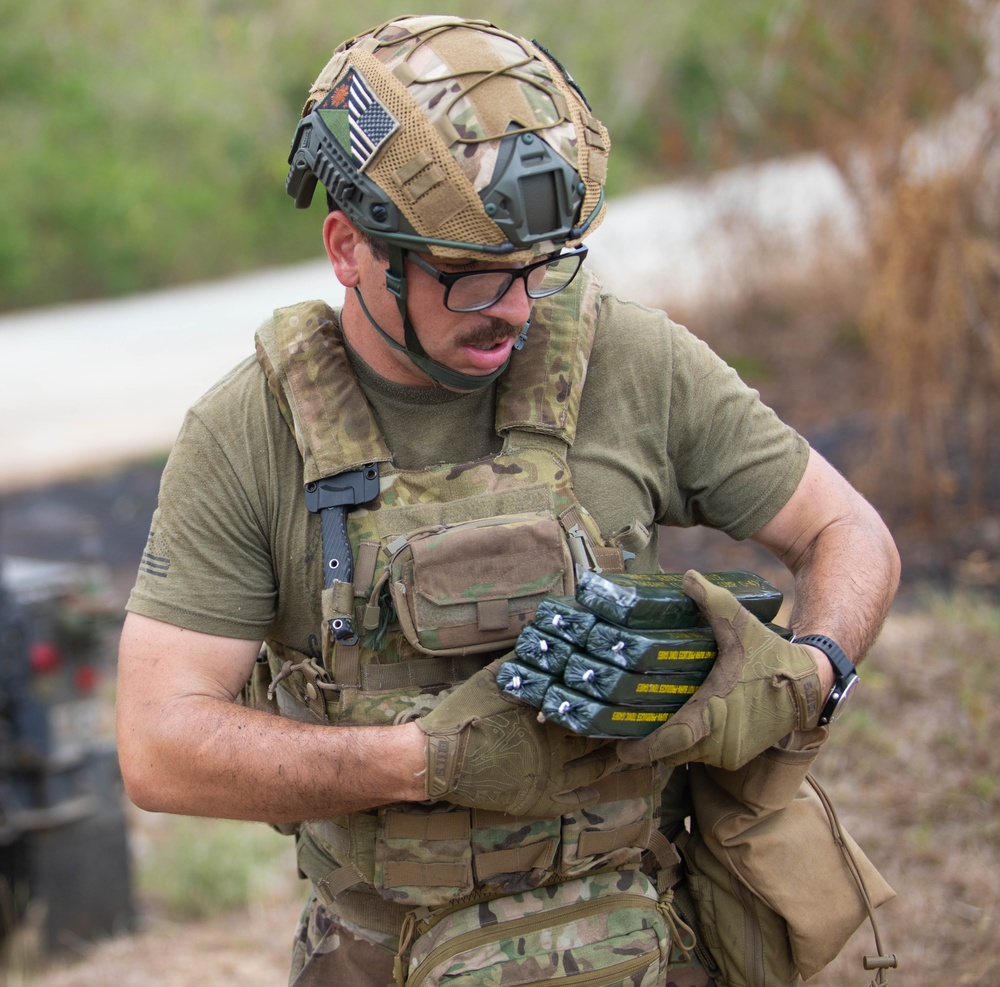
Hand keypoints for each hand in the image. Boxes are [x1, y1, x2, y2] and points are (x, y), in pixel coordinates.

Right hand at [415, 660, 616, 816]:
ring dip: (611, 762)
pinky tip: (597, 791)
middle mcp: (555, 751)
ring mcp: (548, 779)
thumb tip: (539, 637)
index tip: (626, 697)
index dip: (608, 705)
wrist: (439, 759)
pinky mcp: (535, 800)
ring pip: (593, 772)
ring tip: (627, 753)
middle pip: (598, 742)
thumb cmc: (464, 714)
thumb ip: (519, 663)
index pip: (589, 711)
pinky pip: (570, 802)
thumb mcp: (491, 679)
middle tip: (636, 725)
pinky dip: (587, 796)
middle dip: (616, 733)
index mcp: (548, 720)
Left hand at [616, 570, 821, 770]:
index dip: (642, 749)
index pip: (668, 742)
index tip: (619, 748)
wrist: (811, 684)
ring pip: (688, 755)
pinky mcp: (739, 755)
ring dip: (672, 743)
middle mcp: (719, 740)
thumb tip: (688, 576)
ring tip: (649, 724)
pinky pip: (705, 756)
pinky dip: (692, 744)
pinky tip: (682, 724)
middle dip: (650, 744)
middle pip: (671, 752)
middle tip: (626, 729)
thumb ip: (713, 601)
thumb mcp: (740, 625)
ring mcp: (730, 751)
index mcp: (713, 712)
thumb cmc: (771, 655)